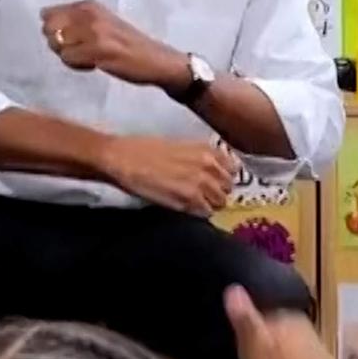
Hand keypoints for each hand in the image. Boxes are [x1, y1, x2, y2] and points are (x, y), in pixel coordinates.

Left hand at [41, 0, 188, 89]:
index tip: (73, 38)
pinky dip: (77, 65)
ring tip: (88, 58)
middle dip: (58, 43)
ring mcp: (94, 32)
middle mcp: (89, 14)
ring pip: (57, 45)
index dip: (55, 30)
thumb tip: (44, 22)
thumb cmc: (128, 43)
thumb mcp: (102, 22)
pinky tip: (94, 65)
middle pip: (49, 28)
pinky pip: (68, 58)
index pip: (49, 13)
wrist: (156, 59)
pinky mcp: (97, 50)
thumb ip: (77, 20)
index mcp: (89, 5)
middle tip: (78, 51)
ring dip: (68, 56)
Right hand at [100, 135, 237, 214]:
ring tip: (193, 202)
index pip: (233, 170)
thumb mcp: (181, 145)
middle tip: (202, 194)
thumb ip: (201, 158)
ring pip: (220, 203)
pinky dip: (198, 212)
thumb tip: (212, 172)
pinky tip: (185, 207)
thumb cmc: (145, 149)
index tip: (215, 182)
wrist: (124, 158)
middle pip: (228, 188)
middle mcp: (209, 166)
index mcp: (207, 150)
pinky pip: (206, 213)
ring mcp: (201, 184)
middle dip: (218, 192)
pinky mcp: (189, 200)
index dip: (223, 177)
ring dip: (209, 204)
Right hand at [224, 285, 335, 358]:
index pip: (263, 311)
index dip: (249, 326)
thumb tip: (233, 287)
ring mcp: (313, 343)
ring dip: (277, 353)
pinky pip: (297, 358)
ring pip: (288, 342)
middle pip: (276, 326)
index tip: (240, 342)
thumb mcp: (255, 345)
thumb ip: (245, 318)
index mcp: (286, 316)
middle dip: (265, 338)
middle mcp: (303, 324)